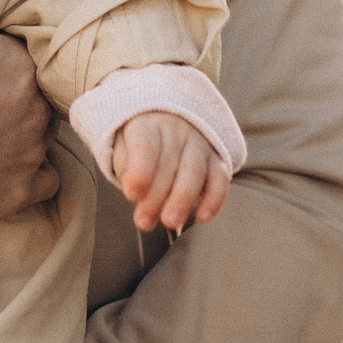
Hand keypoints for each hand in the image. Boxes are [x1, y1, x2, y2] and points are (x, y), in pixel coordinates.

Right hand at [0, 0, 56, 228]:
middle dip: (14, 88)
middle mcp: (40, 111)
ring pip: (39, 134)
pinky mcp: (17, 196)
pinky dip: (18, 172)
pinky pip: (36, 181)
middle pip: (36, 91)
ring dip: (18, 129)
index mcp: (25, 63)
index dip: (6, 49)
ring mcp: (30, 158)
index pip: (30, 49)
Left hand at [108, 112, 230, 232]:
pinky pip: (220, 179)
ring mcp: (198, 144)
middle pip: (169, 163)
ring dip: (182, 199)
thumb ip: (125, 167)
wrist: (167, 121)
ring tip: (170, 221)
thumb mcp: (122, 146)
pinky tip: (202, 217)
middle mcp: (175, 131)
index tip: (132, 194)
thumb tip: (134, 192)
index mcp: (147, 125)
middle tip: (144, 220)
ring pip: (194, 171)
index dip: (140, 172)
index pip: (146, 146)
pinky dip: (214, 199)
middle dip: (156, 196)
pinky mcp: (216, 160)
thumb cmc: (140, 142)